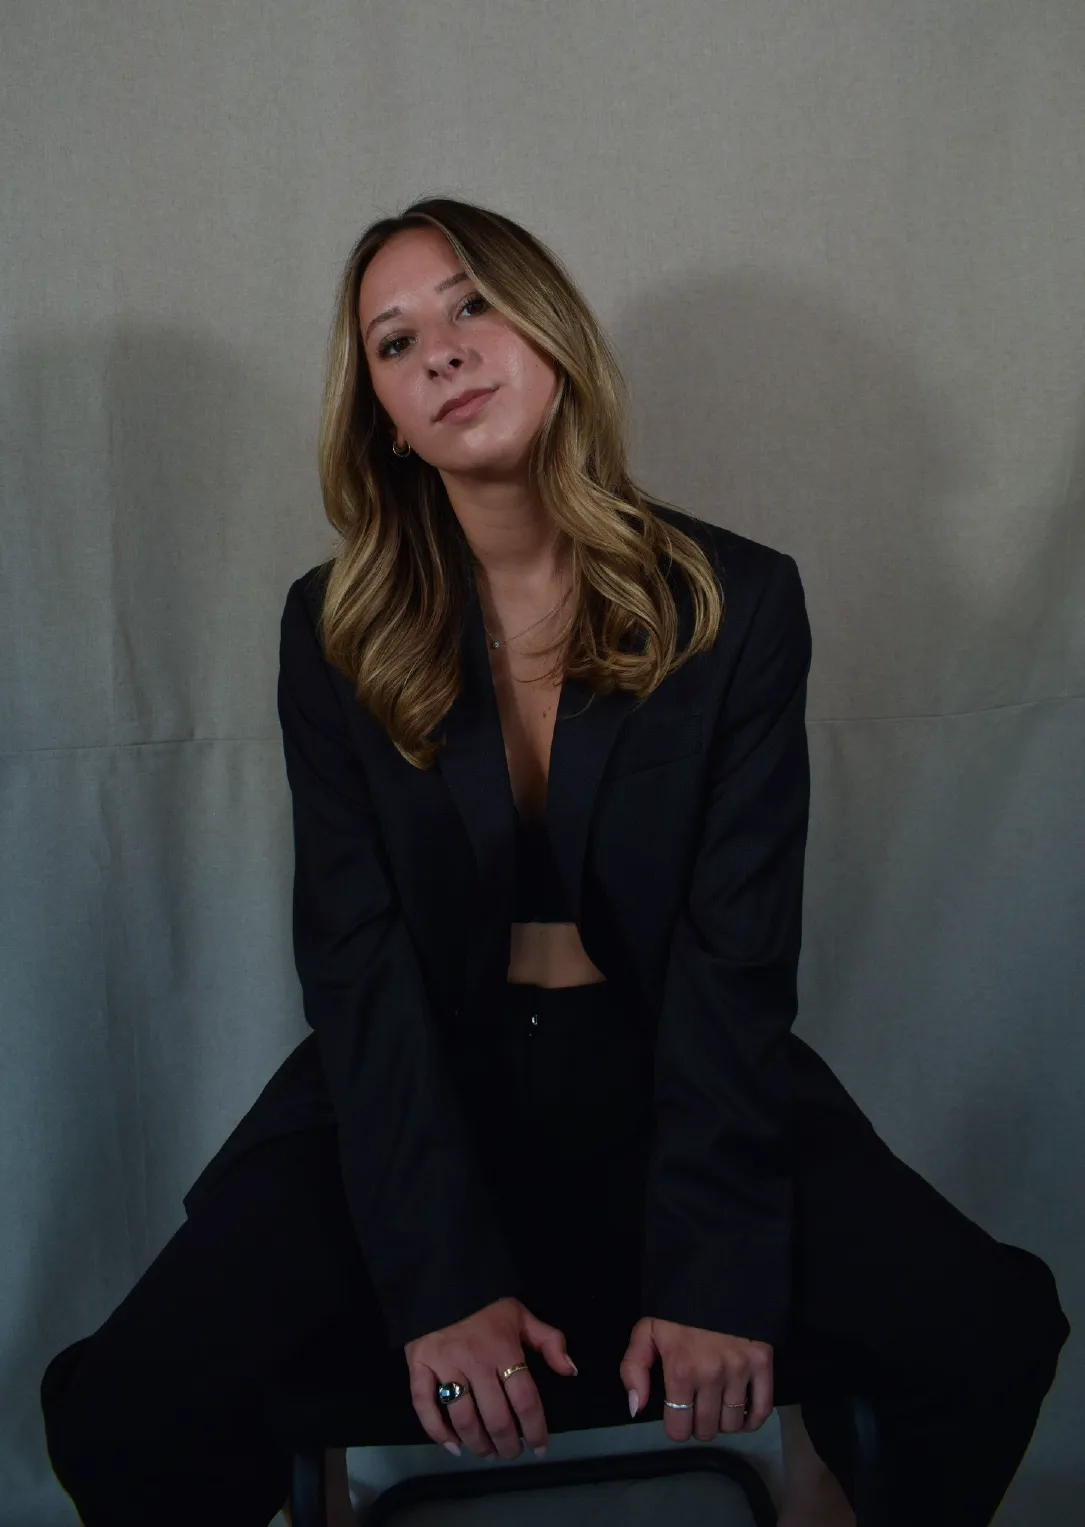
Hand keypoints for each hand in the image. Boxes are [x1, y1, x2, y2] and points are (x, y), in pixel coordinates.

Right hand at [405, 1296, 577, 1459]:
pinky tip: (452, 1446)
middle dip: (508, 1444)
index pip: (525, 1400)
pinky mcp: (419, 1366)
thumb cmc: (484, 1302)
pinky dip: (437, 1432)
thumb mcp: (520, 1314)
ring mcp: (445, 1366)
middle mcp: (476, 1361)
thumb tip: (571, 1371)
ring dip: (478, 1444)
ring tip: (487, 1452)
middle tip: (511, 1453)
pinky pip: (425, 1407)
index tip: (540, 1448)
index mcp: (504, 1349)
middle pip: (496, 1418)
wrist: (440, 1278)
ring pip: (464, 1419)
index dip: (536, 1430)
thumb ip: (549, 1340)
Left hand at [620, 1316, 773, 1441]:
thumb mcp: (647, 1331)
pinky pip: (762, 1409)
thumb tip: (637, 1408)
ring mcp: (740, 1371)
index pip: (679, 1427)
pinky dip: (752, 1420)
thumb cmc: (678, 1307)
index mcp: (680, 1369)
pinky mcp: (763, 1363)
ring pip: (732, 1424)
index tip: (677, 1416)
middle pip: (706, 1429)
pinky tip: (742, 1415)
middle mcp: (711, 1375)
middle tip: (696, 1410)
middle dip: (697, 1425)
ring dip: (722, 1423)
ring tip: (716, 1409)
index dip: (675, 1427)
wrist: (716, 1274)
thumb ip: (633, 1369)